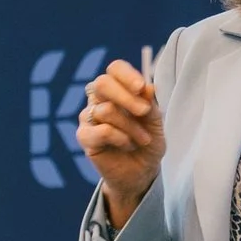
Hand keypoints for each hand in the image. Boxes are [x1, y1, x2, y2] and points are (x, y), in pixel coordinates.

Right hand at [77, 60, 166, 223]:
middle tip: (144, 111)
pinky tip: (127, 145)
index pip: (115, 69)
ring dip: (130, 126)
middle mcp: (99, 98)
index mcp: (118, 88)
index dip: (127, 75)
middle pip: (102, 83)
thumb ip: (151, 104)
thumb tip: (149, 87)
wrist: (141, 171)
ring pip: (106, 110)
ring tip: (142, 139)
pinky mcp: (84, 136)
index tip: (142, 87)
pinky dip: (120, 138)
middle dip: (126, 97)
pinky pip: (102, 130)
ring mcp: (88, 116)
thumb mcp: (155, 122)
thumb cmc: (147, 142)